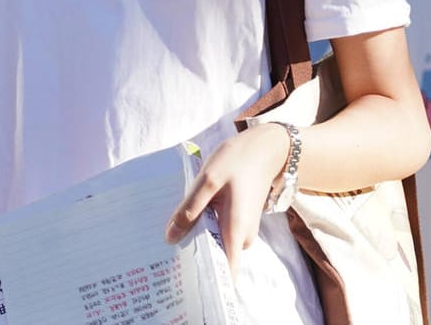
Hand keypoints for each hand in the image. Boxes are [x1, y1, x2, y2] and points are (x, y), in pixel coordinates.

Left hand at [164, 124, 290, 276]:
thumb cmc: (237, 161)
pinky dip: (204, 228)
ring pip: (216, 244)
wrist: (265, 148)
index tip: (188, 282)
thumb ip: (189, 209)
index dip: (210, 281)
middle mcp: (242, 236)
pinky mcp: (239, 221)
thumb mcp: (208, 181)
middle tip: (165, 248)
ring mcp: (242, 229)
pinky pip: (219, 232)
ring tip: (171, 230)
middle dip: (194, 256)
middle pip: (217, 258)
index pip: (228, 271)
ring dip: (197, 239)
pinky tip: (188, 217)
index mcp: (236, 230)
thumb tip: (171, 237)